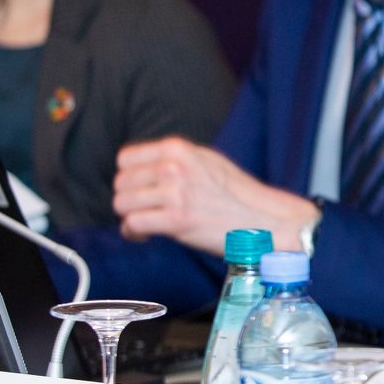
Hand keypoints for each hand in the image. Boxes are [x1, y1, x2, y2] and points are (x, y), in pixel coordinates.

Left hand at [113, 137, 314, 253]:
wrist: (263, 219)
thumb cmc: (236, 193)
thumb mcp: (206, 160)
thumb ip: (173, 159)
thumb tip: (140, 169)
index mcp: (178, 148)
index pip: (125, 159)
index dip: (129, 177)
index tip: (139, 190)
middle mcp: (174, 167)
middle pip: (121, 183)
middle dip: (129, 199)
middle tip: (145, 210)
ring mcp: (175, 193)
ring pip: (122, 204)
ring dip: (130, 217)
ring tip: (145, 223)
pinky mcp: (177, 220)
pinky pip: (133, 224)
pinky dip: (134, 233)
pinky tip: (146, 235)